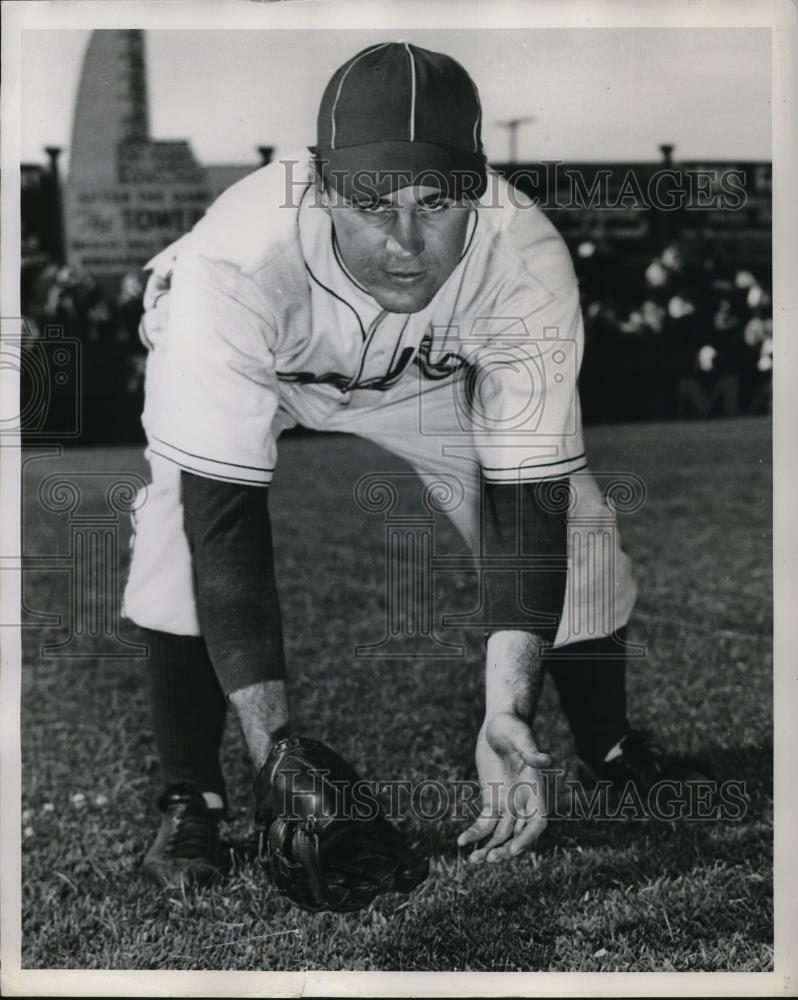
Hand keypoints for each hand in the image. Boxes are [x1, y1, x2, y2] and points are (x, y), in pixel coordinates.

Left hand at [457, 712, 550, 863]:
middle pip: (519, 835)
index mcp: (536, 789)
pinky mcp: (491, 800)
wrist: (498, 722)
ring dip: (489, 849)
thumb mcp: (520, 735)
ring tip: (472, 861)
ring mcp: (508, 803)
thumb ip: (530, 749)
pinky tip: (462, 842)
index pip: (537, 822)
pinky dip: (475, 834)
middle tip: (488, 859)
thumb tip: (546, 760)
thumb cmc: (512, 726)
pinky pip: (485, 823)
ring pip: (501, 834)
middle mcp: (524, 801)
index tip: (512, 850)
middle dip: (506, 850)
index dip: (527, 839)